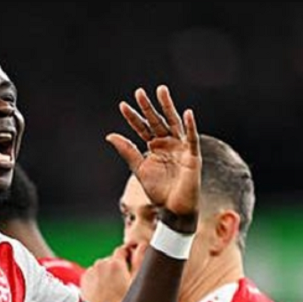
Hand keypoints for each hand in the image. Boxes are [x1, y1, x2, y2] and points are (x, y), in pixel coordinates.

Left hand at [80, 244, 141, 301]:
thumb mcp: (138, 284)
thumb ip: (141, 260)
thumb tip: (142, 245)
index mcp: (115, 264)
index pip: (123, 250)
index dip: (130, 257)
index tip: (133, 268)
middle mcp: (99, 265)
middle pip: (112, 260)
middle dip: (119, 268)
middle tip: (126, 286)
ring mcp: (90, 274)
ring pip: (102, 269)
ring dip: (108, 275)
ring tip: (115, 293)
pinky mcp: (83, 282)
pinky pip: (94, 277)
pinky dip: (99, 282)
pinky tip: (105, 295)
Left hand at [106, 85, 200, 220]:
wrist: (172, 210)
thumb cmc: (158, 191)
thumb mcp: (139, 168)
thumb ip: (127, 151)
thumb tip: (109, 135)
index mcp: (155, 147)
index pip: (143, 128)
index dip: (133, 117)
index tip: (122, 105)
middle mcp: (168, 144)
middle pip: (157, 121)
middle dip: (148, 107)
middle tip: (139, 92)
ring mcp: (181, 148)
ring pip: (174, 123)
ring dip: (168, 107)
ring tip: (161, 91)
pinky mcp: (192, 156)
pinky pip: (192, 138)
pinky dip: (190, 126)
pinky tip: (187, 113)